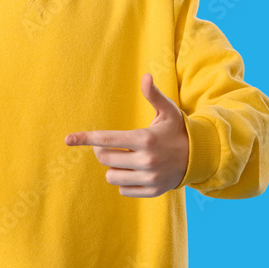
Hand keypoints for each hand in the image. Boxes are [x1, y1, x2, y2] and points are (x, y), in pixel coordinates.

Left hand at [64, 73, 188, 197]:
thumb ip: (154, 95)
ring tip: (128, 159)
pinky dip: (125, 181)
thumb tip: (146, 76)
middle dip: (104, 151)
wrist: (200, 157)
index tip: (67, 139)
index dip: (84, 138)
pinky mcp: (152, 191)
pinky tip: (136, 171)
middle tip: (114, 145)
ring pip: (111, 176)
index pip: (106, 140)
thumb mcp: (168, 111)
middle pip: (105, 158)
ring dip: (115, 167)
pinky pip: (123, 189)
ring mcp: (149, 178)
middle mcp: (146, 160)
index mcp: (145, 139)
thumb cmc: (177, 130)